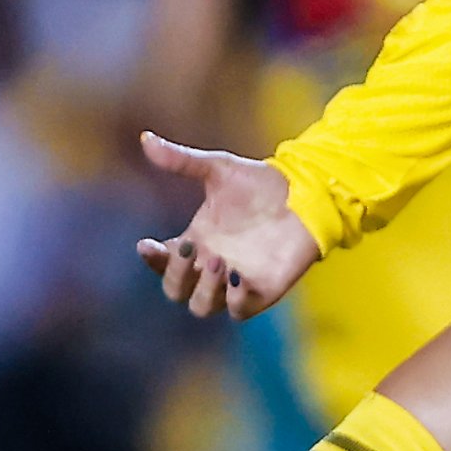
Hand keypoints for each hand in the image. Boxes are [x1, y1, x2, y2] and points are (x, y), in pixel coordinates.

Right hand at [133, 131, 319, 319]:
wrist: (304, 192)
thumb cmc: (260, 183)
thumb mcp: (217, 169)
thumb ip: (181, 160)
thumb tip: (145, 138)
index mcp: (197, 241)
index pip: (162, 263)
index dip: (152, 259)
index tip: (148, 244)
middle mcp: (211, 265)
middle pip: (176, 290)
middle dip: (177, 275)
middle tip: (192, 249)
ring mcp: (235, 282)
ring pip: (202, 306)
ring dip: (203, 289)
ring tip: (219, 262)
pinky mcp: (262, 291)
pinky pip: (238, 312)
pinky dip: (233, 302)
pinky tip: (237, 279)